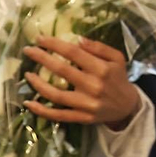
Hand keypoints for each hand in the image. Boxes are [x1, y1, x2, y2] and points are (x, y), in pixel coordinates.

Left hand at [24, 36, 140, 127]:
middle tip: (28, 50)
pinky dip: (42, 111)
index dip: (54, 44)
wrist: (127, 107)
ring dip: (38, 84)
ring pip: (56, 94)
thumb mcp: (116, 58)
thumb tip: (77, 39)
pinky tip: (29, 103)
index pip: (73, 53)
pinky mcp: (82, 118)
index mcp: (101, 69)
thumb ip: (98, 47)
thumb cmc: (118, 78)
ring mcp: (86, 104)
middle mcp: (93, 86)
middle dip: (41, 58)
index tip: (40, 38)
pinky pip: (58, 115)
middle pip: (62, 70)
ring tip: (27, 75)